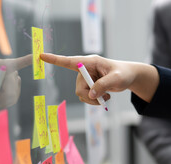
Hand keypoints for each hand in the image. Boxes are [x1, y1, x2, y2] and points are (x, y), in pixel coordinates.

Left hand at [0, 55, 31, 108]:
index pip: (14, 63)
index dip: (26, 60)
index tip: (37, 56)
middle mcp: (6, 71)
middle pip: (13, 82)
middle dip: (6, 94)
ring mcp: (9, 80)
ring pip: (15, 92)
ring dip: (6, 100)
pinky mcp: (10, 89)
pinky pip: (14, 98)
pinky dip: (7, 103)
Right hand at [40, 53, 158, 103]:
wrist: (129, 77)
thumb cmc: (124, 73)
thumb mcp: (117, 79)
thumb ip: (104, 85)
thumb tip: (91, 94)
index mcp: (90, 62)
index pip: (70, 61)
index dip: (55, 60)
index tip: (41, 56)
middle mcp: (85, 69)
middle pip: (78, 86)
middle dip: (89, 95)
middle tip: (103, 98)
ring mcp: (86, 78)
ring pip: (81, 94)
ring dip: (93, 100)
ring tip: (106, 97)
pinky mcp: (88, 85)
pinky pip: (85, 97)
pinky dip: (94, 101)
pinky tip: (105, 97)